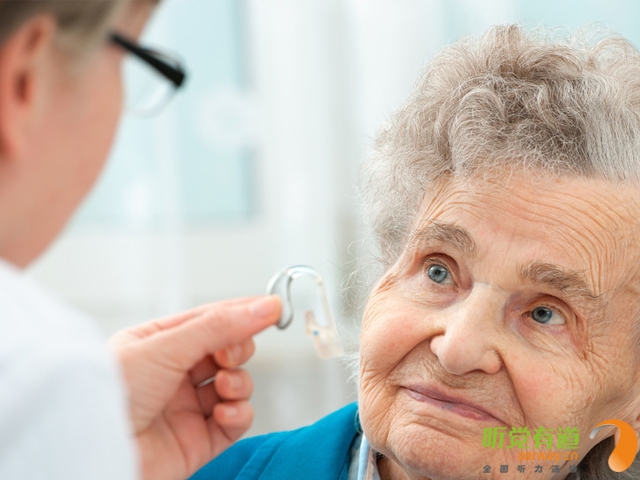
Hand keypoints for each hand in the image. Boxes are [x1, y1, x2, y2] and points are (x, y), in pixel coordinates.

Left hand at [107, 295, 280, 479]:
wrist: (94, 455)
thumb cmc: (110, 397)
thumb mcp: (165, 347)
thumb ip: (219, 326)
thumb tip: (264, 306)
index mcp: (157, 343)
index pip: (209, 319)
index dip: (241, 312)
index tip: (273, 307)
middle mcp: (173, 374)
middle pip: (227, 351)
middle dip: (237, 349)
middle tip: (230, 354)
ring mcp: (186, 407)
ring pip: (235, 384)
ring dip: (238, 382)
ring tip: (223, 387)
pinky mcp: (198, 440)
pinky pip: (235, 420)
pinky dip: (238, 414)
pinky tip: (224, 412)